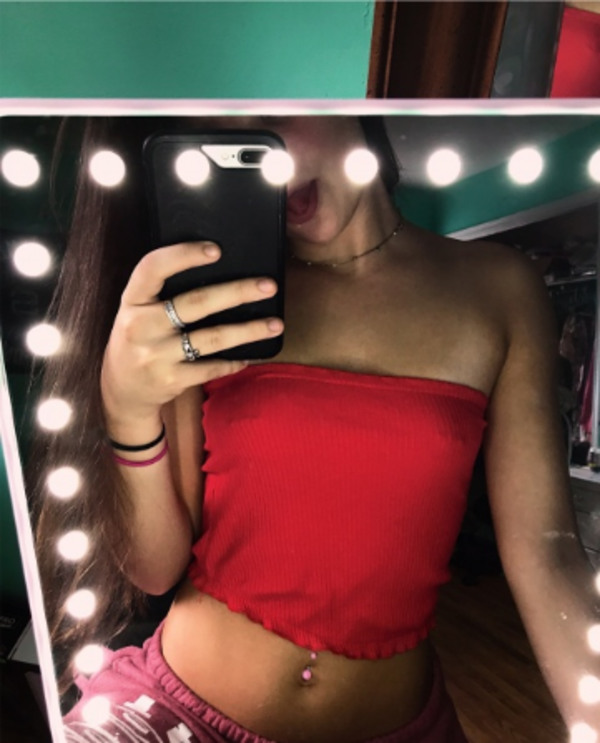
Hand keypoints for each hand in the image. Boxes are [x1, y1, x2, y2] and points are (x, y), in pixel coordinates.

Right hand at [100, 241, 282, 427]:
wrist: (121, 391)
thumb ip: (163, 293)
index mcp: (132, 301)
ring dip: (248, 331)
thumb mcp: (138, 311)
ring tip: (275, 324)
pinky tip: (250, 356)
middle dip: (237, 292)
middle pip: (196, 303)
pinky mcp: (171, 380)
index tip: (216, 250)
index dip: (183, 256)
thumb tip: (218, 271)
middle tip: (268, 286)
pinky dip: (234, 361)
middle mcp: (141, 326)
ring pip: (212, 338)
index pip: (153, 268)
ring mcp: (156, 355)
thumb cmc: (138, 339)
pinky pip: (212, 367)